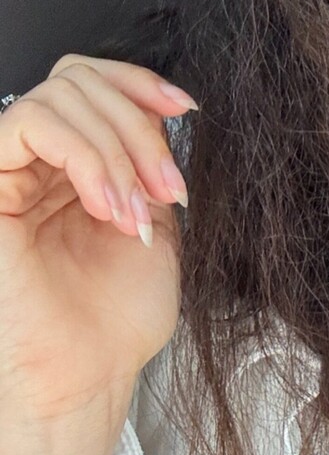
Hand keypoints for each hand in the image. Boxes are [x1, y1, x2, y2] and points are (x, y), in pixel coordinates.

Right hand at [0, 55, 195, 450]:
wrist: (89, 375)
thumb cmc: (116, 319)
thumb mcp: (156, 223)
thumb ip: (150, 164)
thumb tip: (165, 111)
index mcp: (74, 165)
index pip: (92, 83)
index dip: (140, 82)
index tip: (185, 107)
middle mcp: (37, 163)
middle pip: (80, 80)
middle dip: (139, 127)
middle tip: (168, 188)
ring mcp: (9, 172)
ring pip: (60, 96)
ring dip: (118, 148)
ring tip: (137, 211)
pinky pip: (29, 123)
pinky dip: (85, 154)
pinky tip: (107, 204)